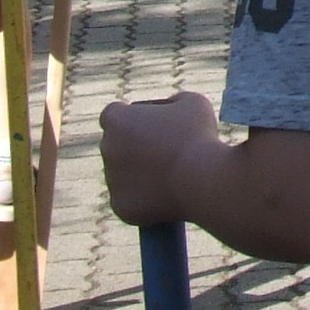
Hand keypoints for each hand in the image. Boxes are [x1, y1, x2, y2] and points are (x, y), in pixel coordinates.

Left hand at [100, 90, 220, 227]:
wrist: (203, 181)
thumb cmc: (198, 137)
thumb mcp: (192, 103)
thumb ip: (172, 103)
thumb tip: (166, 112)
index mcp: (116, 119)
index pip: (116, 115)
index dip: (135, 119)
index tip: (155, 126)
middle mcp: (106, 148)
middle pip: (117, 146)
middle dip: (136, 148)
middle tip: (168, 152)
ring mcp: (111, 180)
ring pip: (125, 176)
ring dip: (142, 174)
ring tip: (175, 176)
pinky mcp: (120, 207)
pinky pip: (132, 202)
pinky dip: (146, 201)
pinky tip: (170, 197)